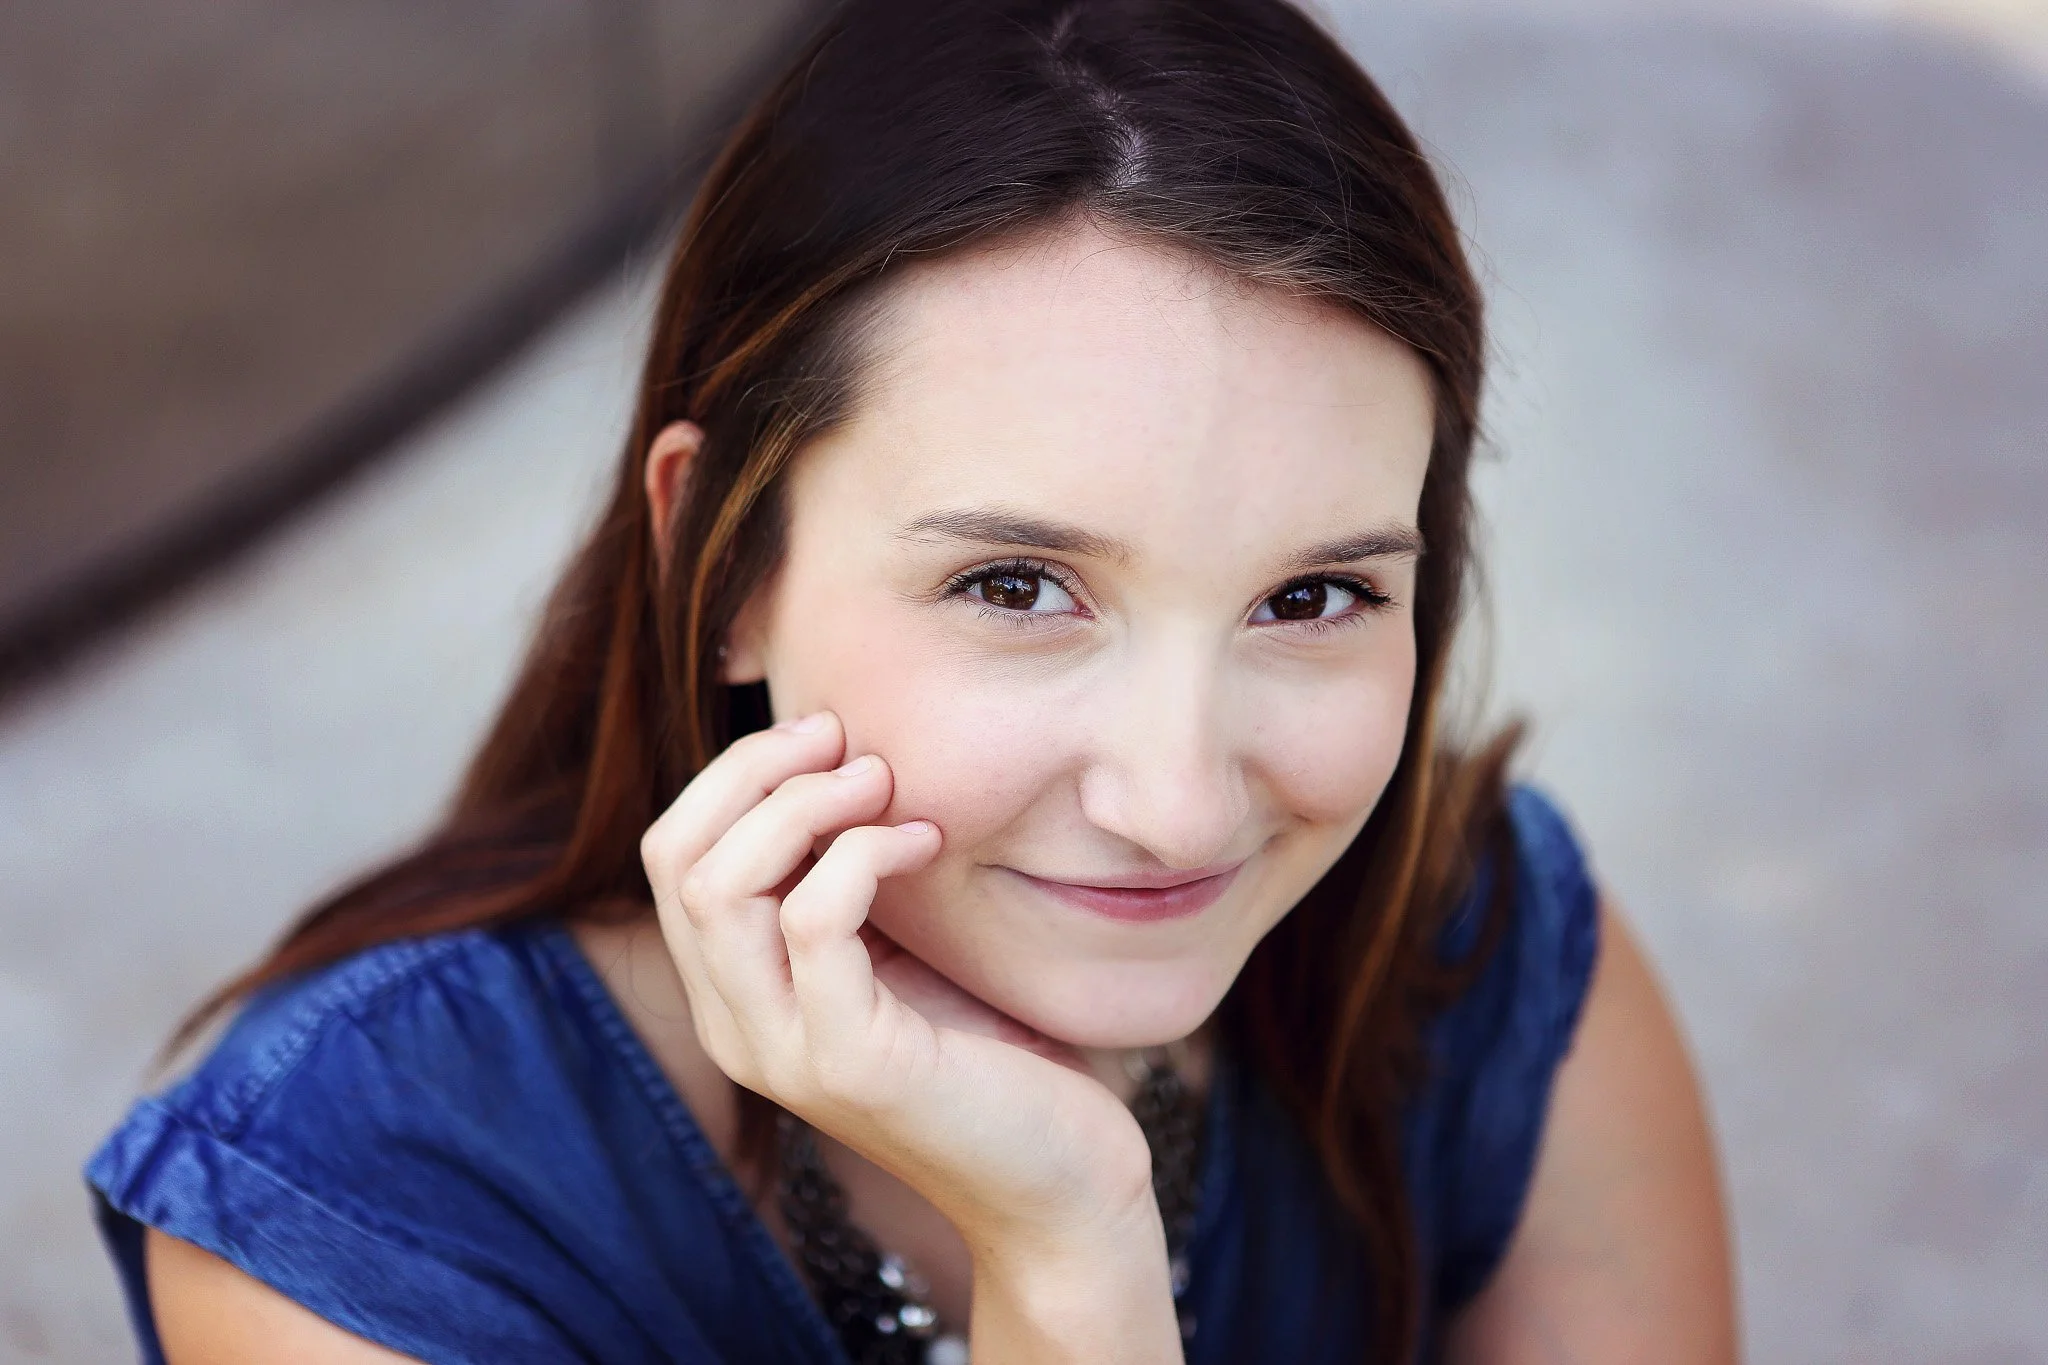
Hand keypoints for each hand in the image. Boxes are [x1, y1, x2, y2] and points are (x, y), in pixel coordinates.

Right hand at [638, 711, 1163, 1268]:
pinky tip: (925, 842)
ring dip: (803, 806)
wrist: (1059, 1179)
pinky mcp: (849, 1062)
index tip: (824, 736)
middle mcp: (737, 1028)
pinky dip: (864, 853)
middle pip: (678, 858)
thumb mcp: (901, 949)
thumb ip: (846, 881)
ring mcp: (784, 1051)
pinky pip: (816, 920)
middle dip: (757, 771)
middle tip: (846, 742)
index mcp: (736, 997)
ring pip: (721, 887)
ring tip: (883, 783)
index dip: (734, 775)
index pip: (671, 855)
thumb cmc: (993, 1052)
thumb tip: (840, 758)